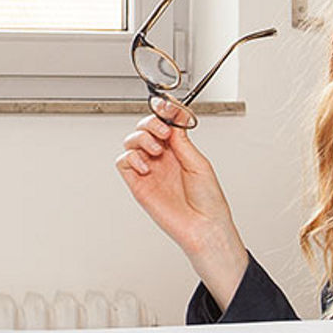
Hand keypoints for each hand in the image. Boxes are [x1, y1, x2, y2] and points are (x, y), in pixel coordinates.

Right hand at [114, 100, 248, 307]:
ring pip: (132, 142)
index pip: (166, 123)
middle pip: (145, 128)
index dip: (164, 112)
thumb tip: (173, 120)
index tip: (167, 105)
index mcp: (180, 150)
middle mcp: (163, 158)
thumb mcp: (199, 163)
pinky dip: (132, 157)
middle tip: (163, 130)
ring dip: (142, 138)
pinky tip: (147, 165)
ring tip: (157, 150)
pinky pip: (124, 162)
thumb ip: (181, 142)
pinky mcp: (139, 184)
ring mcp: (150, 170)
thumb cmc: (208, 200)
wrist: (204, 226)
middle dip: (151, 122)